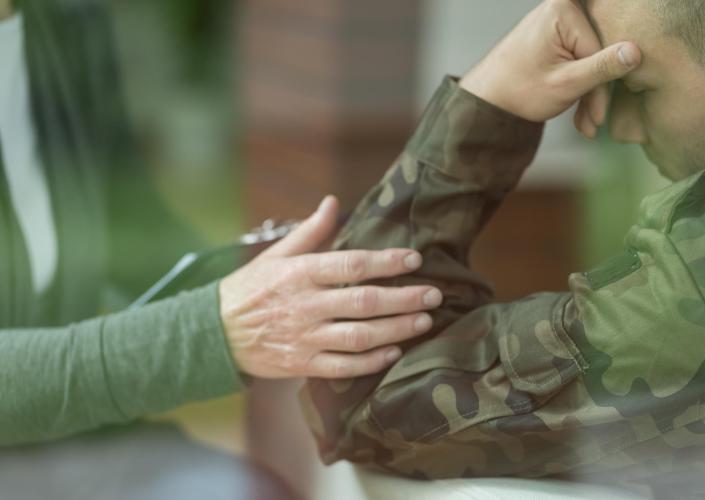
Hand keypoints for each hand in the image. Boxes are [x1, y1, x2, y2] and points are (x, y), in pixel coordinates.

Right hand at [219, 196, 442, 378]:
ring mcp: (305, 337)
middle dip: (404, 298)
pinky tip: (394, 351)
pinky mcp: (303, 364)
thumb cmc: (250, 288)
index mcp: (300, 273)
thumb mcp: (276, 255)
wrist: (215, 333)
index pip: (352, 265)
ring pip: (359, 336)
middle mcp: (305, 305)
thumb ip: (310, 231)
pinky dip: (372, 361)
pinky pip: (344, 366)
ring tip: (423, 321)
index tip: (415, 259)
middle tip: (434, 295)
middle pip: (364, 302)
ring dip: (396, 329)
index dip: (387, 261)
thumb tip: (333, 202)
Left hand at [459, 0, 640, 136]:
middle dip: (596, 93)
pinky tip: (578, 113)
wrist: (487, 100)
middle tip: (592, 126)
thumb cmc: (519, 91)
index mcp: (564, 9)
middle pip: (598, 51)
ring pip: (590, 58)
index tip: (598, 119)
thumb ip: (602, 68)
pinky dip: (579, 84)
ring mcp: (559, 19)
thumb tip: (636, 52)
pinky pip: (579, 57)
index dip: (602, 88)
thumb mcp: (566, 84)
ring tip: (584, 125)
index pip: (601, 50)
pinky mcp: (557, 33)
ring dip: (588, 93)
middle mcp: (562, 6)